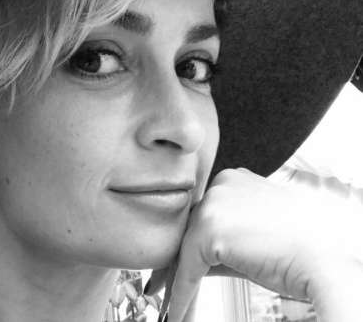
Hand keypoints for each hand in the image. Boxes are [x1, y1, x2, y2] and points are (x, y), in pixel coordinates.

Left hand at [147, 167, 362, 321]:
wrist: (329, 258)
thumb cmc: (303, 249)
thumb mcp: (255, 238)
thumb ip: (225, 244)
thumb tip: (197, 262)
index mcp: (234, 180)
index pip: (203, 218)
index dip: (188, 246)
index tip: (173, 267)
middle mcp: (221, 185)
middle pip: (189, 230)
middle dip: (175, 261)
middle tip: (159, 286)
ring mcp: (215, 204)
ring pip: (185, 248)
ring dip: (176, 280)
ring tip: (169, 303)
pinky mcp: (210, 229)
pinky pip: (187, 267)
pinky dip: (180, 293)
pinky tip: (175, 313)